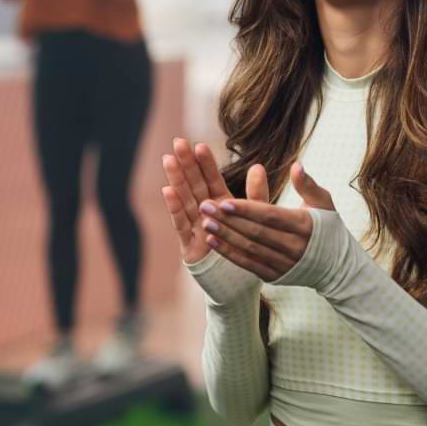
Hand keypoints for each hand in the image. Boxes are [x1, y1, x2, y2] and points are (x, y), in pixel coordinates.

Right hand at [161, 138, 264, 264]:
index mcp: (222, 206)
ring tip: (168, 159)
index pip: (212, 180)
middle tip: (178, 142)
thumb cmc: (244, 249)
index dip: (206, 164)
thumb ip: (256, 195)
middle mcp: (206, 214)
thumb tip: (258, 166)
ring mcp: (195, 228)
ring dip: (177, 179)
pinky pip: (181, 223)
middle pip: (195, 185)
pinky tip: (167, 190)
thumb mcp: (254, 219)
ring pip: (185, 199)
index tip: (200, 144)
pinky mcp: (188, 244)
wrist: (238, 283)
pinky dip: (175, 207)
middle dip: (187, 164)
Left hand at [197, 163, 335, 281]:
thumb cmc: (326, 226)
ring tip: (204, 222)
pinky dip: (229, 253)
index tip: (224, 201)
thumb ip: (308, 184)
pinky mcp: (274, 275)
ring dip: (225, 236)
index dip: (247, 210)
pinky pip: (248, 264)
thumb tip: (296, 165)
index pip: (270, 216)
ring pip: (250, 249)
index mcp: (304, 225)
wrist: (336, 266)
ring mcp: (283, 264)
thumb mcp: (324, 202)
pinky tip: (212, 241)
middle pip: (256, 232)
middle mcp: (294, 247)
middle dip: (228, 220)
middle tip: (205, 207)